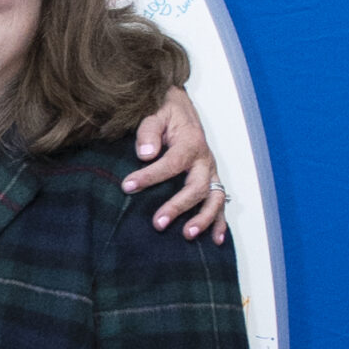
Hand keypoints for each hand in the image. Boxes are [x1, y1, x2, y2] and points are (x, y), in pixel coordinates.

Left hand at [121, 87, 227, 244]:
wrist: (180, 108)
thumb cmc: (165, 114)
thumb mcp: (154, 115)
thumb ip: (148, 132)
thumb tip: (146, 154)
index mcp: (190, 143)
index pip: (171, 163)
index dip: (150, 176)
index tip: (127, 186)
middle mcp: (204, 160)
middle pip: (197, 187)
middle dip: (178, 206)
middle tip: (158, 223)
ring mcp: (210, 172)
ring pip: (214, 199)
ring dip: (203, 218)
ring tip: (187, 235)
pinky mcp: (211, 181)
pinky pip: (220, 203)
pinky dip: (220, 222)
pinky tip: (216, 240)